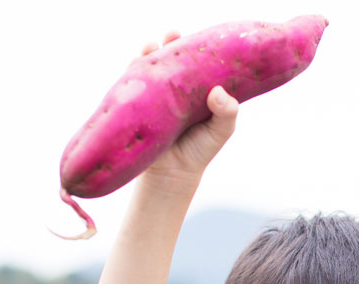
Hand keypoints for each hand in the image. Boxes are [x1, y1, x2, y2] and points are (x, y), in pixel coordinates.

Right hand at [134, 33, 239, 186]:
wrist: (174, 174)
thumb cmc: (201, 149)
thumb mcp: (221, 130)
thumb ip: (227, 112)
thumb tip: (217, 92)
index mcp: (195, 88)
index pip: (193, 62)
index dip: (193, 47)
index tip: (195, 38)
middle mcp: (174, 88)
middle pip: (169, 59)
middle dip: (169, 44)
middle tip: (172, 35)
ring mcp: (155, 95)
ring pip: (149, 68)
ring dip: (147, 54)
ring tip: (150, 48)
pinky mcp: (137, 105)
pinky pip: (131, 84)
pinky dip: (131, 72)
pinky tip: (134, 65)